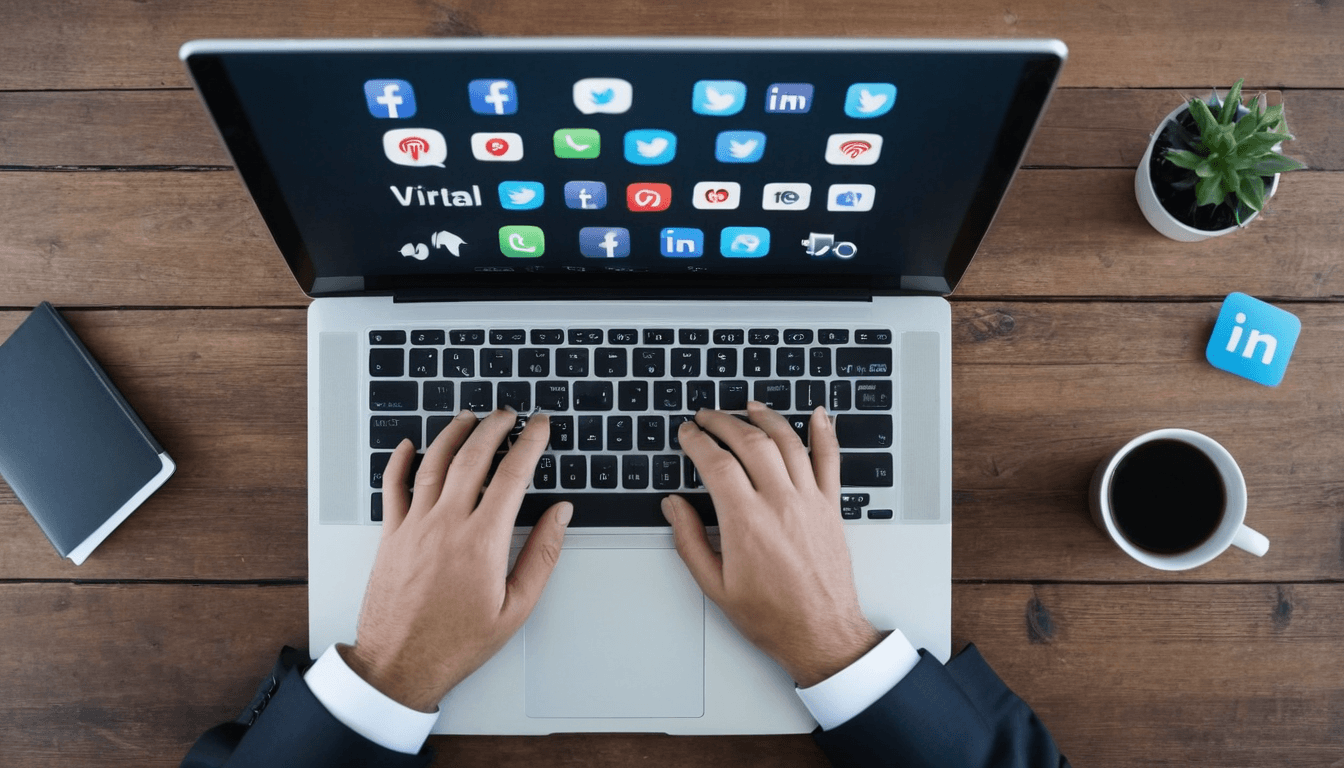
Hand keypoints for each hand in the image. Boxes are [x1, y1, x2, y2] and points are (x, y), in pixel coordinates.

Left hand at [341, 410, 570, 711]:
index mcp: (482, 540)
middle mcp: (446, 524)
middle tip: (508, 414)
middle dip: (494, 428)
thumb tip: (560, 514)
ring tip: (469, 418)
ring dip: (453, 433)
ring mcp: (414, 526)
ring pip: (433, 463)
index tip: (539, 426)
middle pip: (473, 457)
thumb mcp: (516, 607)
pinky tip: (409, 445)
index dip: (530, 442)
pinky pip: (392, 487)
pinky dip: (400, 461)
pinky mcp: (391, 536)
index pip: (512, 474)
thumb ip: (541, 555)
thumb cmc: (458, 642)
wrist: (400, 664)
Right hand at [663, 402, 881, 687]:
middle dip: (723, 422)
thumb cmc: (771, 615)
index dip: (697, 441)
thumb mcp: (715, 586)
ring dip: (766, 418)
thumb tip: (674, 506)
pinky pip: (830, 460)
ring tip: (748, 407)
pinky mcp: (831, 507)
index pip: (716, 463)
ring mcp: (809, 501)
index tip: (687, 433)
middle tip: (707, 417)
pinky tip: (818, 414)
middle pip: (750, 443)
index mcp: (746, 521)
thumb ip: (689, 540)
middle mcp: (779, 503)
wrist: (820, 633)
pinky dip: (825, 433)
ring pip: (788, 442)